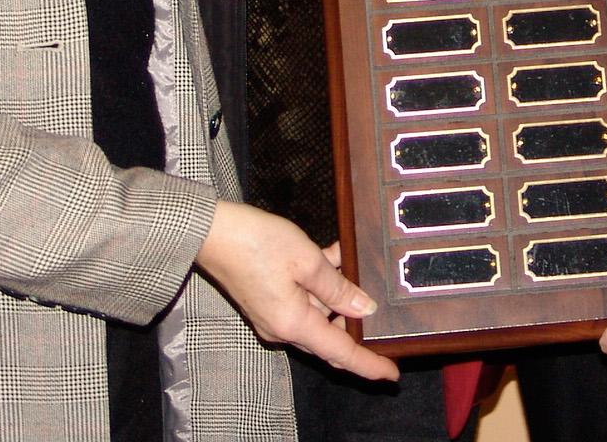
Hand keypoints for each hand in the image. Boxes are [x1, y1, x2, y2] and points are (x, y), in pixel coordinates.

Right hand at [195, 201, 398, 381]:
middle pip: (330, 337)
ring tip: (354, 263)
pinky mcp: (268, 302)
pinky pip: (304, 301)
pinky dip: (320, 285)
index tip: (392, 373)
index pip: (341, 353)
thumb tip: (365, 309)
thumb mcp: (308, 261)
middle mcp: (283, 328)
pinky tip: (334, 256)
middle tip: (382, 314)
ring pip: (319, 315)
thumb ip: (338, 288)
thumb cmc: (258, 244)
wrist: (213, 233)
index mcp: (294, 324)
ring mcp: (274, 317)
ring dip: (338, 295)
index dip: (368, 364)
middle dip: (356, 326)